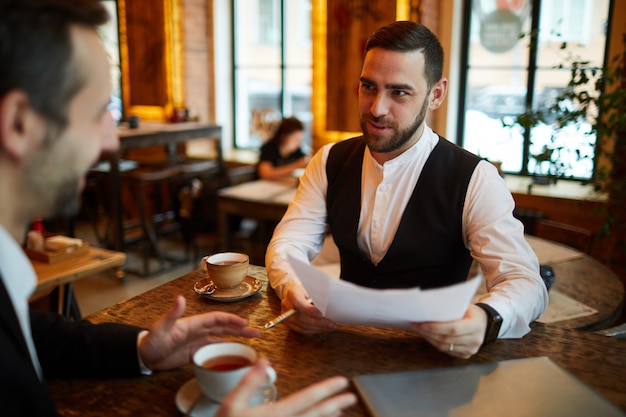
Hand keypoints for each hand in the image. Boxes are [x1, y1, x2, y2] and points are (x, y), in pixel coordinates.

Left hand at [138, 295, 260, 369]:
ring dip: (237, 339)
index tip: (244, 323)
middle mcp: (199, 331)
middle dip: (240, 329)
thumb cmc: (151, 341)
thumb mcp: (160, 327)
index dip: (231, 320)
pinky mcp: (196, 353)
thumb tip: (180, 298)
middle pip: (224, 328)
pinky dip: (226, 351)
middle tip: (256, 333)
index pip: (217, 319)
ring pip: (222, 339)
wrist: (144, 355)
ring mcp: (198, 342)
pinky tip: (236, 354)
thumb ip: (172, 314)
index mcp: (193, 323)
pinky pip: (215, 351)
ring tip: (252, 341)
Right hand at [215, 358, 356, 416]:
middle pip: (316, 414)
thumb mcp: (230, 404)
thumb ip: (248, 382)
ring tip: (340, 410)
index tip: (342, 382)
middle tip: (351, 397)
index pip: (306, 398)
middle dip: (335, 404)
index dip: (326, 389)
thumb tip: (264, 361)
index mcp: (274, 414)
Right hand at [282, 286, 336, 333]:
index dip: (309, 310)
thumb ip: (317, 296)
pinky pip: (301, 330)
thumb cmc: (307, 290)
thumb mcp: (311, 288)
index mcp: (292, 292)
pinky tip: (322, 329)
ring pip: (302, 326)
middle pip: (301, 317)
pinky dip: (313, 330)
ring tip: (329, 327)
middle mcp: (286, 304)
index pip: (298, 302)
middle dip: (318, 322)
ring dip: (317, 328)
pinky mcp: (288, 323)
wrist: (295, 292)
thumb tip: (329, 307)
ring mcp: (286, 315)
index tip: (321, 315)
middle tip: (331, 324)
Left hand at [410, 304, 486, 358]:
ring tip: (419, 330)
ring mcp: (471, 349)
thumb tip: (428, 310)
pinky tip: (428, 336)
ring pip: (444, 346)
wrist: (485, 323)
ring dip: (429, 339)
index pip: (453, 329)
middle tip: (415, 325)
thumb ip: (450, 309)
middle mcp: (475, 340)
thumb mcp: (464, 306)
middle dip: (428, 332)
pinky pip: (447, 351)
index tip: (421, 323)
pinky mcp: (466, 355)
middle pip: (446, 339)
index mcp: (475, 325)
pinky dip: (435, 343)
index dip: (435, 327)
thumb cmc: (471, 312)